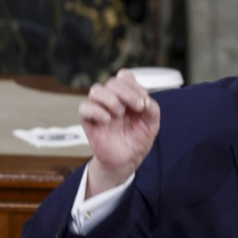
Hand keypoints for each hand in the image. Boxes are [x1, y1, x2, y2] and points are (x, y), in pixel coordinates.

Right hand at [79, 70, 160, 197]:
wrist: (126, 161)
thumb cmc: (137, 141)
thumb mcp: (151, 126)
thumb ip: (153, 110)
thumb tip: (146, 100)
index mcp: (126, 97)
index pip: (124, 77)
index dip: (133, 84)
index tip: (143, 100)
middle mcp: (112, 99)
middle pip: (112, 82)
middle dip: (127, 92)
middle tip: (138, 107)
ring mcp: (99, 109)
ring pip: (96, 90)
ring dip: (111, 99)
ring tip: (120, 114)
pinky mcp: (88, 121)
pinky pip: (84, 108)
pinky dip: (96, 111)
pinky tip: (107, 120)